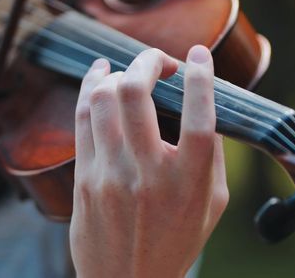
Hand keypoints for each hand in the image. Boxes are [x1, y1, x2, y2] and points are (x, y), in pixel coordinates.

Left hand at [70, 45, 227, 277]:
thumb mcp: (212, 203)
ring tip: (130, 72)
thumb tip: (201, 102)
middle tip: (160, 63)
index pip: (199, 117)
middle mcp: (148, 174)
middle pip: (138, 94)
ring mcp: (110, 175)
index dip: (201, 77)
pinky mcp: (84, 178)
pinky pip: (82, 118)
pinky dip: (90, 87)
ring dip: (119, 73)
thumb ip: (211, 154)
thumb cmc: (175, 240)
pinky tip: (99, 74)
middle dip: (149, 61)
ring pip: (103, 99)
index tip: (199, 55)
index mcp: (189, 181)